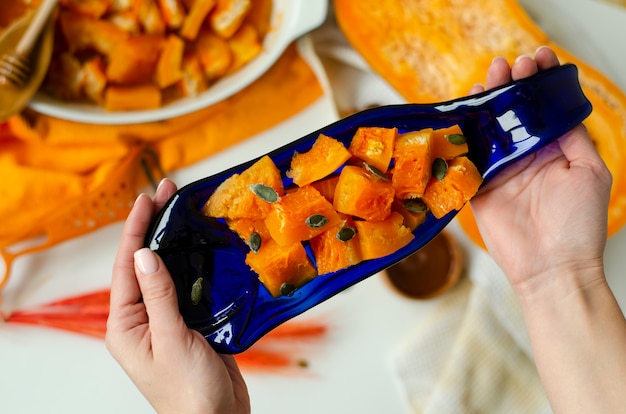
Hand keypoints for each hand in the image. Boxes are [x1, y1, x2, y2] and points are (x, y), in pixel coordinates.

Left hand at [106, 178, 249, 413]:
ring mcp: (168, 319)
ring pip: (169, 272)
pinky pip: (190, 286)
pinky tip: (203, 244)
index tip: (146, 199)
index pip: (126, 268)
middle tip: (166, 192)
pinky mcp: (192, 322)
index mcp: (126, 325)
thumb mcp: (171, 339)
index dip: (136, 230)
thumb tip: (143, 254)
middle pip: (146, 264)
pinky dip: (195, 263)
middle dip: (154, 227)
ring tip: (182, 208)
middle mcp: (143, 319)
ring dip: (175, 242)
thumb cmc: (188, 391)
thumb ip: (159, 296)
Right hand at [468, 46, 612, 297]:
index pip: (546, 109)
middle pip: (515, 113)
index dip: (542, 82)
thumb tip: (560, 107)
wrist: (550, 268)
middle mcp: (527, 156)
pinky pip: (468, 156)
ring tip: (489, 78)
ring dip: (488, 102)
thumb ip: (573, 138)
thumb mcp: (589, 172)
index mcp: (556, 150)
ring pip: (491, 129)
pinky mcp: (479, 187)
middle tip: (509, 65)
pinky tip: (465, 111)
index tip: (539, 59)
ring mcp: (502, 170)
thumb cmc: (577, 224)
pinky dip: (464, 134)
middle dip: (513, 86)